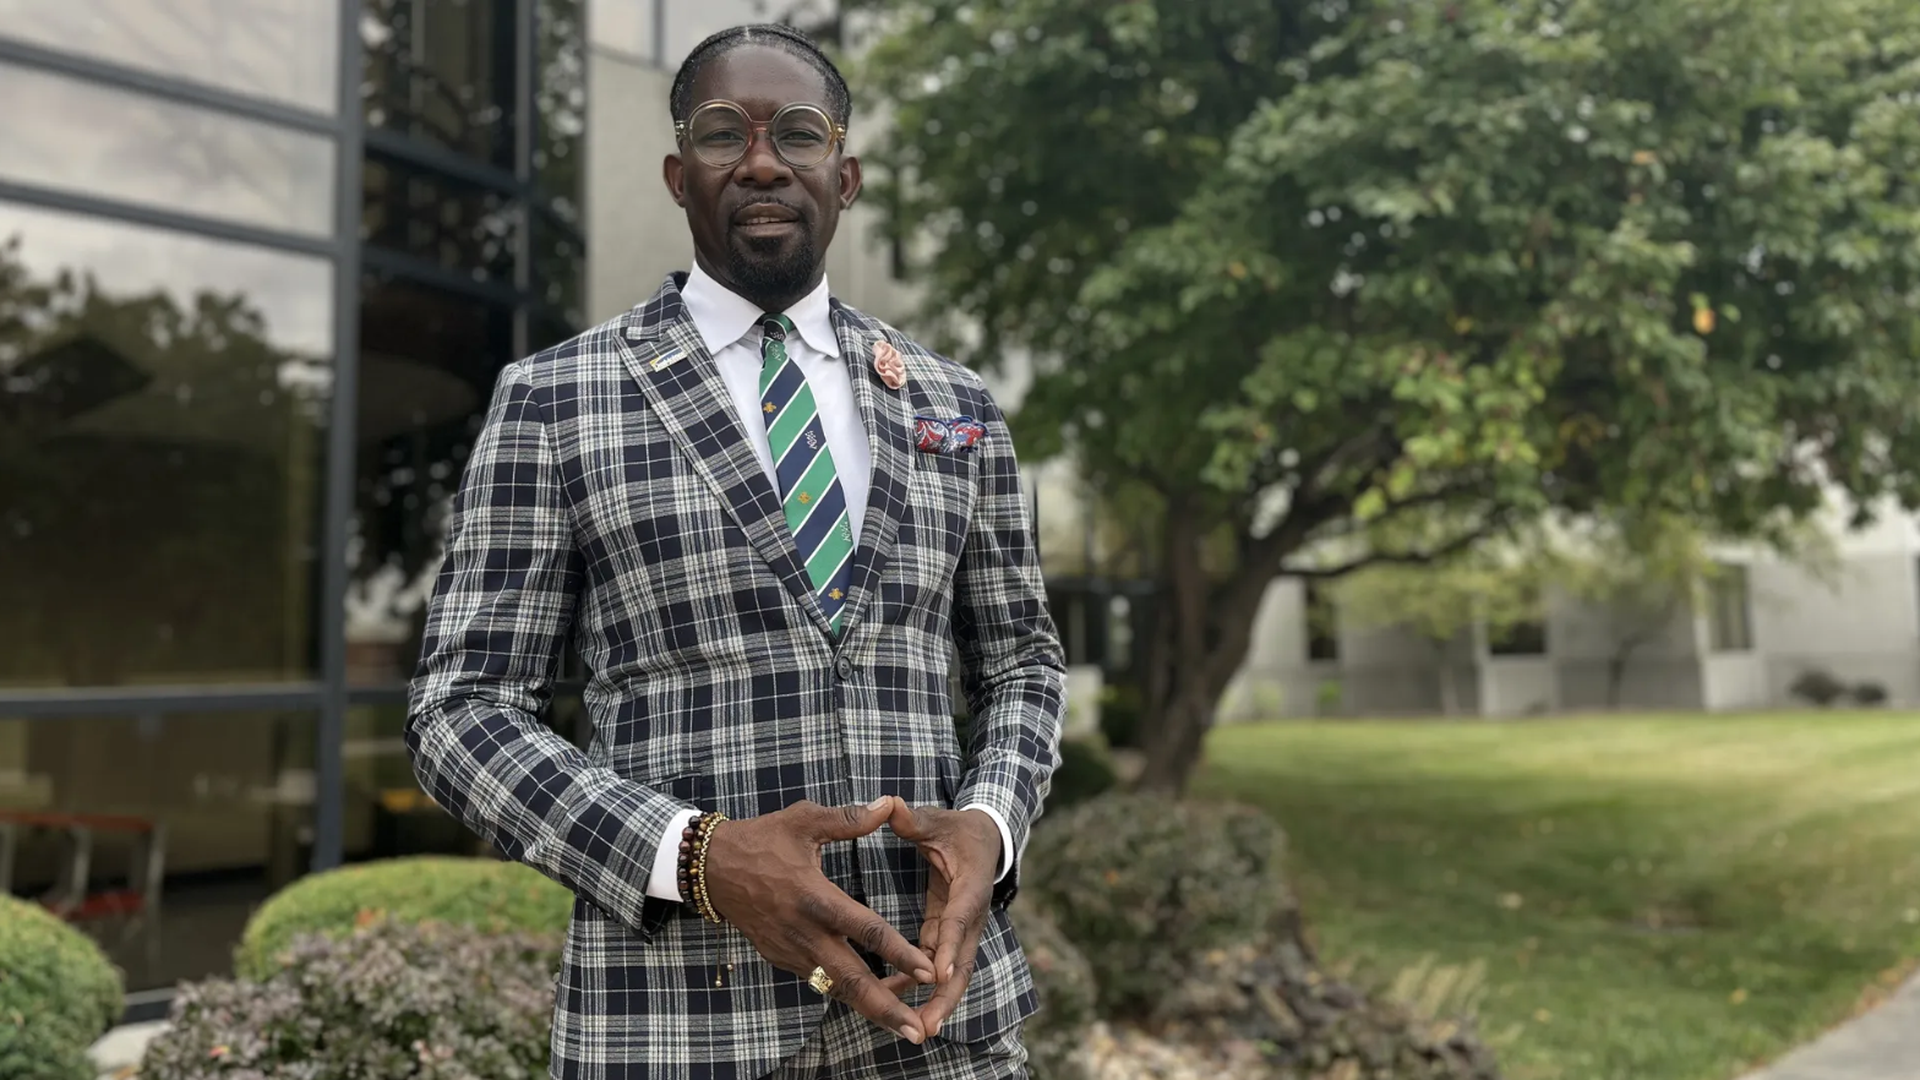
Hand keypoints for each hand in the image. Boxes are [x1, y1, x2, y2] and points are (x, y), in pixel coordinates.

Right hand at [703, 797, 937, 1042]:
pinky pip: (819, 980)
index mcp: (815, 897)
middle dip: (886, 1008)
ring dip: (870, 1007)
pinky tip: (873, 999)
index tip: (928, 972)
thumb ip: (850, 819)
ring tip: (905, 1024)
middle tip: (918, 1031)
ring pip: (836, 988)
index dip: (899, 953)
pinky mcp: (781, 957)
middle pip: (851, 980)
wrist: (710, 868)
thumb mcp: (804, 820)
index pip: (865, 930)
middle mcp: (804, 932)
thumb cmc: (761, 839)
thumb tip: (889, 805)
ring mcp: (790, 950)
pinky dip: (847, 992)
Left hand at [882, 803, 1001, 1039]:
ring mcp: (961, 929)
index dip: (951, 946)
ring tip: (913, 1028)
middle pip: (963, 963)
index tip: (939, 973)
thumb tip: (890, 805)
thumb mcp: (940, 821)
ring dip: (935, 1001)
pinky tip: (893, 1001)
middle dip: (946, 996)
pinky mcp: (949, 933)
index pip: (960, 920)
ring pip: (952, 973)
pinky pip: (936, 965)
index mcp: (970, 887)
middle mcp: (971, 916)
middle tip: (928, 1024)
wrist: (987, 840)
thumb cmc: (961, 830)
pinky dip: (918, 984)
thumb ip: (915, 819)